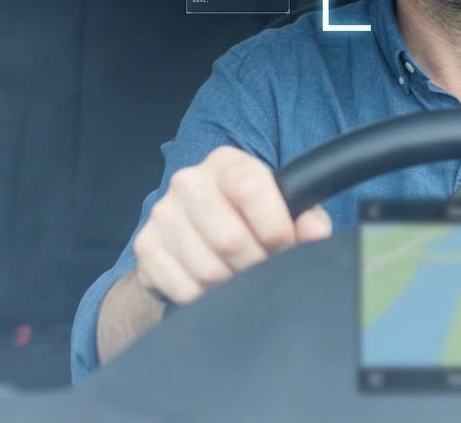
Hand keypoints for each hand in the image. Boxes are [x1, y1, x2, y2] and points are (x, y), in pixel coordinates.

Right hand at [132, 146, 330, 304]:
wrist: (197, 228)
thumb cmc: (249, 215)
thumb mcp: (282, 207)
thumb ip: (306, 216)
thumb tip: (314, 232)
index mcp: (226, 163)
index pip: (250, 189)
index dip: (275, 228)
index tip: (286, 247)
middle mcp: (189, 182)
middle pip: (229, 238)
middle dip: (256, 264)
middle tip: (265, 270)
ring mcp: (163, 214)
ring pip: (207, 269)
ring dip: (232, 285)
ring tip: (242, 279)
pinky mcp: (146, 247)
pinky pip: (183, 287)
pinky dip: (206, 296)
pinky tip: (216, 287)